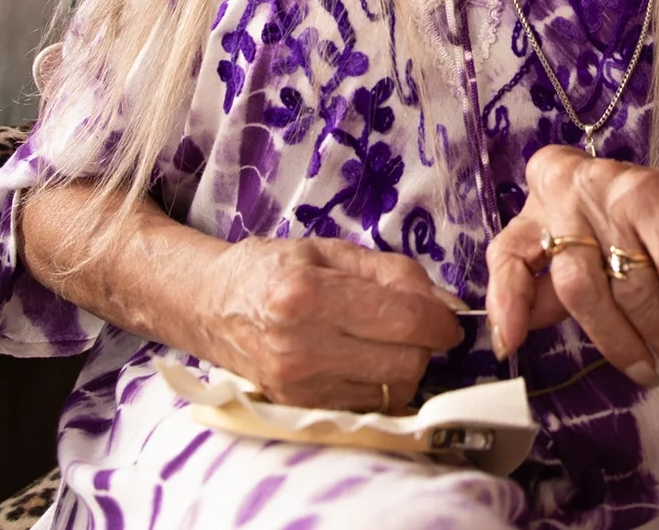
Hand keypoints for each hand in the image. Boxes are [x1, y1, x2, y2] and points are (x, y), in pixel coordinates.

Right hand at [197, 236, 464, 409]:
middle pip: (405, 363)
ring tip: (382, 341)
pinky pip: (368, 405)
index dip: (441, 321)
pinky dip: (378, 385)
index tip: (448, 318)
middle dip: (424, 344)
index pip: (405, 321)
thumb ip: (395, 273)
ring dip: (403, 367)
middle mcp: (299, 346)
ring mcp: (297, 385)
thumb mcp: (332, 251)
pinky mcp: (298, 407)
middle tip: (412, 325)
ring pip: (392, 391)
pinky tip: (362, 361)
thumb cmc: (273, 269)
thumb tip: (448, 304)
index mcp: (308, 294)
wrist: (210, 305)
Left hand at [485, 144, 658, 390]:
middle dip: (615, 341)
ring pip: (629, 286)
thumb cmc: (647, 237)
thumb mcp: (592, 260)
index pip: (509, 254)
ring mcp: (615, 190)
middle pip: (576, 285)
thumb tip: (509, 335)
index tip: (509, 346)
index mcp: (544, 200)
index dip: (506, 302)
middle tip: (644, 374)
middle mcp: (572, 187)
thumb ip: (550, 291)